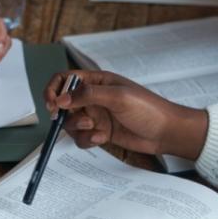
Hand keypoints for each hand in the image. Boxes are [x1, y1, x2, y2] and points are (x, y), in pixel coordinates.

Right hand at [44, 70, 206, 158]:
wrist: (166, 132)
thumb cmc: (147, 108)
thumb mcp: (118, 97)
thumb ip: (88, 95)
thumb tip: (60, 99)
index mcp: (97, 81)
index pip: (65, 79)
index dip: (53, 89)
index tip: (51, 104)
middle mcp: (93, 97)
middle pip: (63, 103)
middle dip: (63, 114)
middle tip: (69, 119)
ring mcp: (96, 115)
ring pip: (71, 123)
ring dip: (78, 128)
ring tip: (95, 129)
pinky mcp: (100, 132)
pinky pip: (82, 137)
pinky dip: (87, 139)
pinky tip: (102, 138)